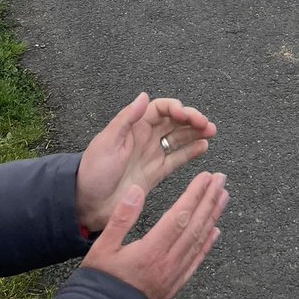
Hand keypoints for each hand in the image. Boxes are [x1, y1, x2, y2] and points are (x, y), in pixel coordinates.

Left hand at [75, 93, 215, 234]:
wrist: (87, 204)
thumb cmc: (93, 171)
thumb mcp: (107, 141)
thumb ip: (127, 118)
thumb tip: (144, 95)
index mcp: (134, 127)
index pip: (160, 109)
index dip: (175, 108)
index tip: (185, 115)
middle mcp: (146, 138)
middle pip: (174, 122)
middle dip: (192, 119)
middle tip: (206, 124)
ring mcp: (152, 155)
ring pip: (179, 138)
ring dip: (195, 133)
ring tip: (211, 131)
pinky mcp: (156, 173)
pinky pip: (177, 159)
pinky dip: (191, 152)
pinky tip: (203, 147)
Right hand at [82, 173, 227, 298]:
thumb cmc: (100, 285)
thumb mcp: (102, 249)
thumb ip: (121, 218)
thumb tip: (137, 190)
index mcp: (150, 251)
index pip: (179, 216)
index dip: (194, 194)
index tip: (206, 177)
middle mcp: (167, 263)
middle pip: (194, 226)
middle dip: (209, 200)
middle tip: (221, 180)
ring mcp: (173, 276)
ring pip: (198, 241)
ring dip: (212, 217)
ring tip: (223, 197)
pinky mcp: (174, 286)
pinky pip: (196, 262)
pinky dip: (207, 245)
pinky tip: (215, 232)